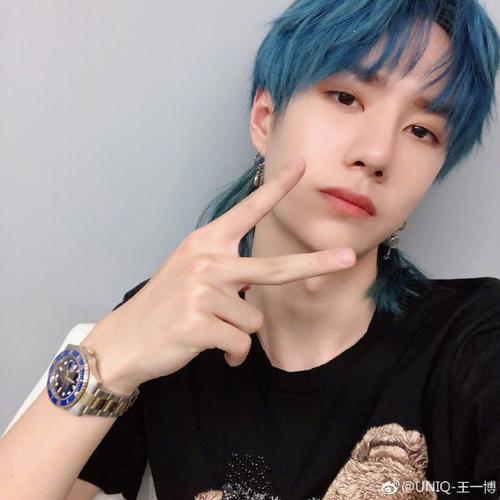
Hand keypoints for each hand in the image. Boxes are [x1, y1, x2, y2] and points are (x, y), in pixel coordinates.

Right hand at [84, 157, 355, 392]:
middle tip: (348, 257)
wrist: (124, 339)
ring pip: (253, 318)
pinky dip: (231, 353)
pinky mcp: (200, 323)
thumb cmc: (162, 306)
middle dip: (316, 264)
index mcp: (205, 243)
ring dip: (237, 332)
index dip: (276, 188)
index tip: (301, 166)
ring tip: (211, 331)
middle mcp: (206, 261)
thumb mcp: (188, 272)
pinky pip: (240, 344)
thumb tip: (257, 286)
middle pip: (274, 268)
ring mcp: (203, 291)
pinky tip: (208, 347)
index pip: (247, 211)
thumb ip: (223, 267)